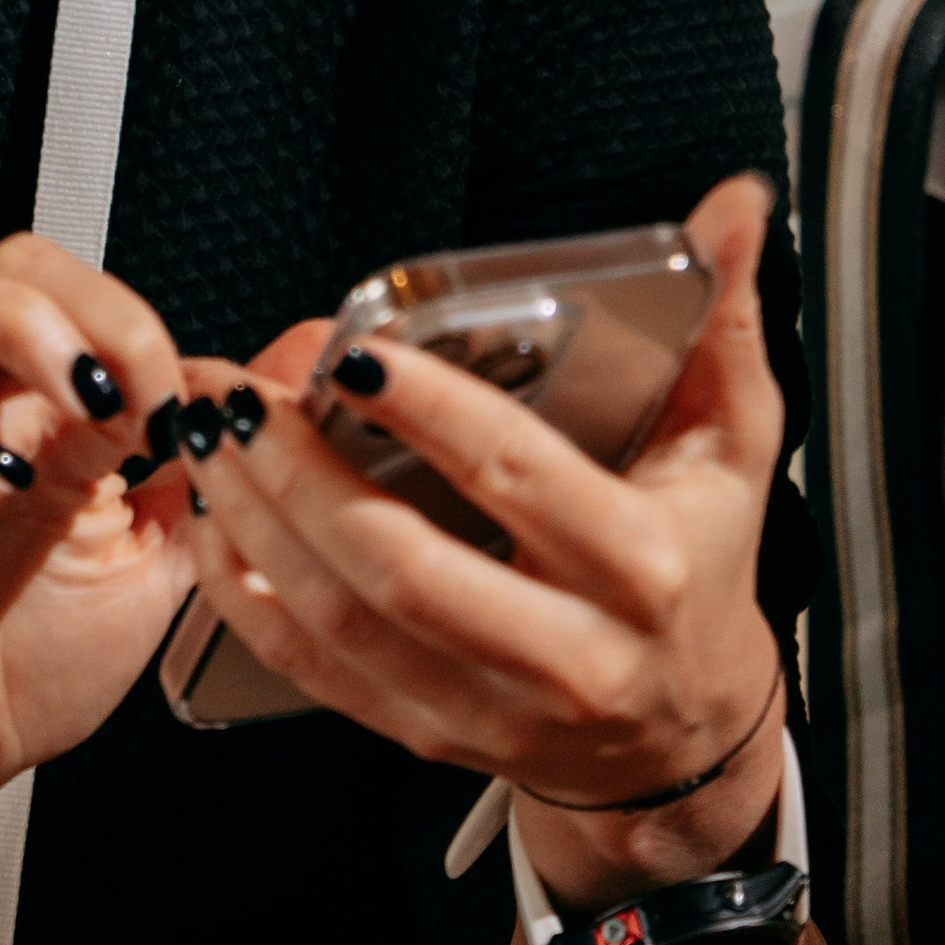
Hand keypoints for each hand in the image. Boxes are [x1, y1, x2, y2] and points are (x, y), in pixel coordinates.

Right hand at [0, 237, 196, 893]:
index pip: (83, 287)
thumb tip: (294, 373)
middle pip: (7, 260)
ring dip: (15, 327)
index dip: (143, 327)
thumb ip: (221, 468)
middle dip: (91, 306)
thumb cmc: (25, 668)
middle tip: (138, 400)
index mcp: (47, 414)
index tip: (194, 414)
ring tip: (77, 405)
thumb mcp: (163, 561)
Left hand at [182, 175, 788, 896]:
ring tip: (210, 439)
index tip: (356, 356)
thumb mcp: (734, 445)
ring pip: (342, 620)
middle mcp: (567, 653)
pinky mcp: (428, 734)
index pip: (516, 477)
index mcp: (640, 568)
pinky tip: (218, 523)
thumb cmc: (699, 566)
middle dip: (301, 471)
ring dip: (255, 524)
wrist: (686, 735)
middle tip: (242, 395)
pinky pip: (312, 671)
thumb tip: (732, 209)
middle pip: (402, 565)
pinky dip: (248, 596)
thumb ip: (721, 320)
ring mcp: (490, 708)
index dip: (429, 413)